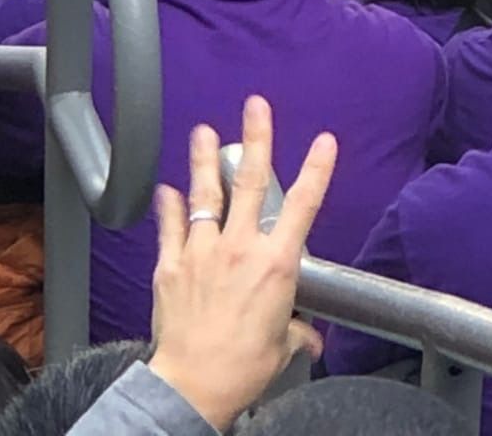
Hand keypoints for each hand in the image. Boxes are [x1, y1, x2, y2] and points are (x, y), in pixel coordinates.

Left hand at [148, 94, 336, 431]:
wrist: (191, 386)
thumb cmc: (241, 369)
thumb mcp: (280, 348)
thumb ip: (295, 332)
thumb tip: (309, 337)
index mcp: (275, 264)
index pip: (304, 205)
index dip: (317, 169)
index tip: (325, 141)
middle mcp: (239, 248)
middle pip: (251, 182)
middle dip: (256, 139)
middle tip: (255, 106)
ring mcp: (202, 252)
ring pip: (205, 194)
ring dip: (205, 160)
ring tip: (203, 133)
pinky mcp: (171, 267)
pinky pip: (170, 228)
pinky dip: (168, 208)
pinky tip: (166, 190)